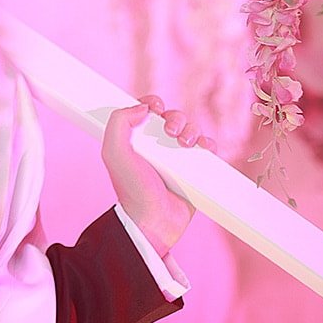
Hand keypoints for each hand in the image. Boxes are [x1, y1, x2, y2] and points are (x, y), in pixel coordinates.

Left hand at [101, 94, 214, 256]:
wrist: (153, 220)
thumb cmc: (131, 189)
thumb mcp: (114, 153)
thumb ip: (118, 124)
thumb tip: (142, 107)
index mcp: (136, 139)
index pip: (146, 111)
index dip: (152, 103)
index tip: (155, 106)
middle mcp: (156, 146)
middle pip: (172, 117)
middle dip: (175, 117)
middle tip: (170, 131)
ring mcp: (176, 158)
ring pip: (191, 130)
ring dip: (191, 129)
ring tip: (184, 143)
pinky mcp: (195, 170)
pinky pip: (206, 149)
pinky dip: (208, 143)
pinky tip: (203, 147)